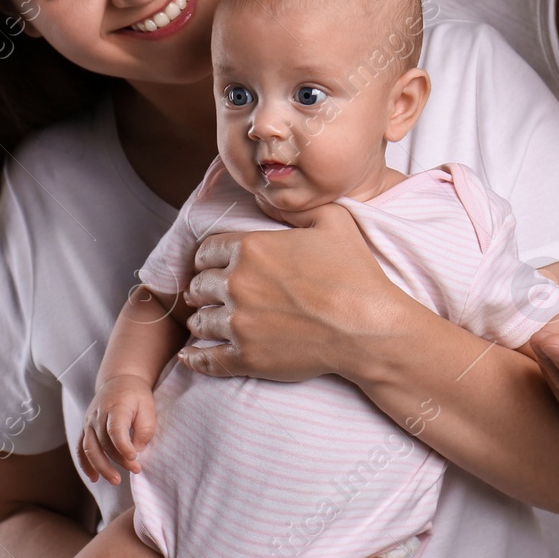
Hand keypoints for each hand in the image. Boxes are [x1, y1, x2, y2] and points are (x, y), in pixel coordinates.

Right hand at [78, 374, 155, 484]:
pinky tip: (94, 478)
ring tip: (115, 480)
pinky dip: (85, 465)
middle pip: (103, 442)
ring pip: (89, 449)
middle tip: (136, 470)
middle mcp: (97, 416)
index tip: (134, 457)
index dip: (123, 446)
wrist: (119, 381)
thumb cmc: (136, 396)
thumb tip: (137, 450)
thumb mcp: (148, 406)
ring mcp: (88, 423)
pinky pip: (80, 449)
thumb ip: (145, 428)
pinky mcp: (85, 429)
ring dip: (101, 467)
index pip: (115, 429)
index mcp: (115, 407)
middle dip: (118, 460)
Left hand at [179, 203, 406, 381]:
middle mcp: (237, 283)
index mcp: (251, 248)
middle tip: (209, 295)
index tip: (214, 266)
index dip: (209, 258)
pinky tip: (191, 357)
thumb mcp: (332, 220)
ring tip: (206, 323)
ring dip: (202, 320)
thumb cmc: (355, 273)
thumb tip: (266, 198)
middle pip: (199, 286)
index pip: (207, 251)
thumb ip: (295, 206)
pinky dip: (196, 358)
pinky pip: (207, 359)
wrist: (367, 328)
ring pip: (200, 321)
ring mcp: (239, 323)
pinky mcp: (246, 357)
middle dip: (204, 289)